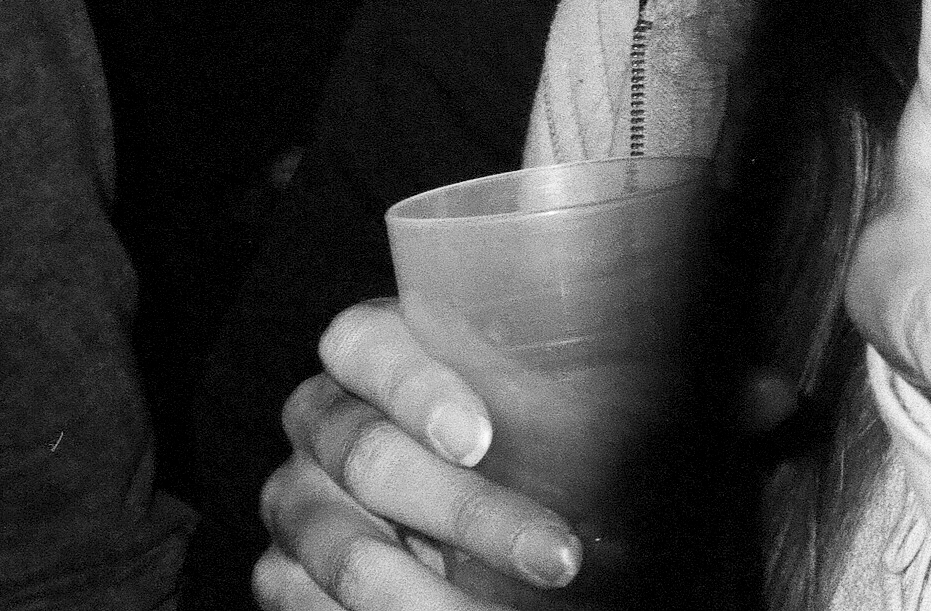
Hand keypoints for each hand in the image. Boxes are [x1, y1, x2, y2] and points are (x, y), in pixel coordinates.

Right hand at [252, 300, 578, 610]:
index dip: (417, 388)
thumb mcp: (527, 401)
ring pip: (353, 554)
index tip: (477, 439)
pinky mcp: (280, 574)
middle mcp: (319, 418)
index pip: (366, 346)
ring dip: (436, 599)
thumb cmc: (502, 431)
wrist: (423, 500)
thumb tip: (650, 426)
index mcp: (368, 350)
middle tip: (556, 556)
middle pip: (372, 460)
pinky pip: (319, 610)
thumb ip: (557, 400)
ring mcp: (293, 499)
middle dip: (473, 516)